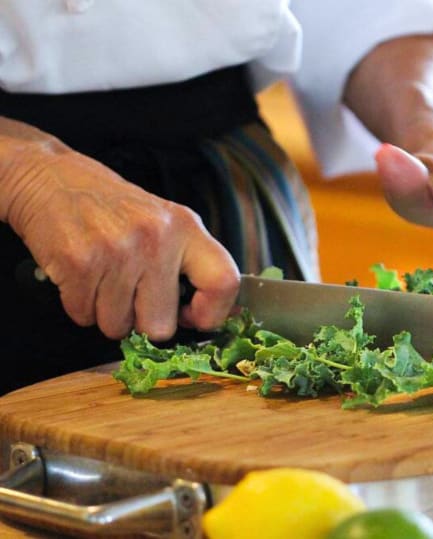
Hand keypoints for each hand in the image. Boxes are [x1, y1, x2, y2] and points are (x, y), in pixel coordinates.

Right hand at [7, 146, 239, 339]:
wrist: (51, 178)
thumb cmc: (113, 208)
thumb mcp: (164, 221)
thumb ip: (187, 264)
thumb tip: (203, 317)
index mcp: (186, 227)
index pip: (224, 282)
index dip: (212, 313)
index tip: (193, 317)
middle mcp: (157, 238)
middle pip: (161, 326)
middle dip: (143, 321)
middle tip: (132, 295)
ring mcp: (117, 251)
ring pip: (118, 327)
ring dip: (108, 313)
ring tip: (104, 278)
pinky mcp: (79, 263)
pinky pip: (84, 316)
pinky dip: (81, 306)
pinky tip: (83, 276)